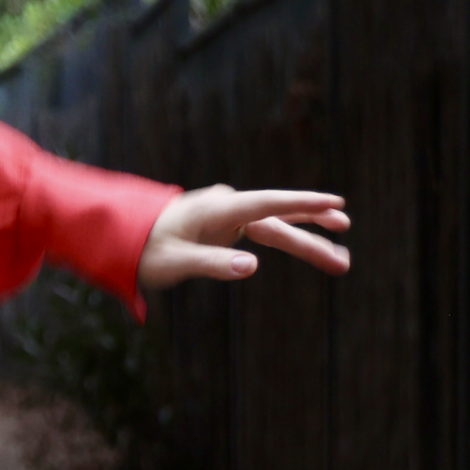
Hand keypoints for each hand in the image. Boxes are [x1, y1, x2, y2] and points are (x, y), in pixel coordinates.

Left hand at [137, 185, 350, 291]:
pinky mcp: (229, 224)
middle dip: (313, 241)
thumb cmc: (146, 249)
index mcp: (216, 209)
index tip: (334, 203)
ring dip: (308, 241)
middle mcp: (228, 206)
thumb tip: (252, 266)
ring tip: (341, 259)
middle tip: (344, 262)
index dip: (302, 204)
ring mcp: (230, 214)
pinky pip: (266, 231)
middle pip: (278, 223)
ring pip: (276, 228)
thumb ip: (211, 263)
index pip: (267, 204)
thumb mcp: (173, 262)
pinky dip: (290, 238)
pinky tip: (316, 245)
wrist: (125, 234)